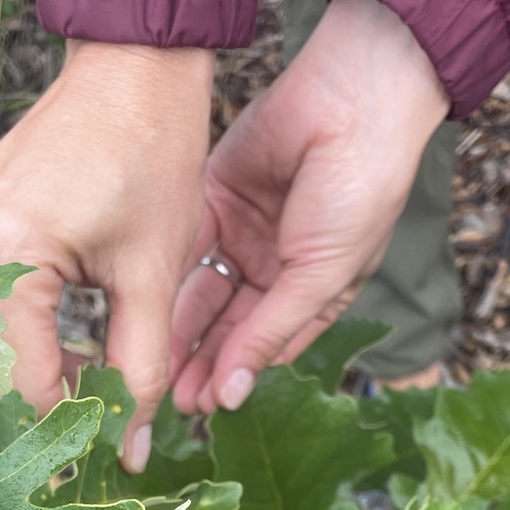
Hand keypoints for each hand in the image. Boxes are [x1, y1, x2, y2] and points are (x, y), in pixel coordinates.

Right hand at [0, 41, 213, 470]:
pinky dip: (13, 335)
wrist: (128, 71)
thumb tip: (132, 453)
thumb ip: (141, 372)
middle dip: (42, 405)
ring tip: (94, 366)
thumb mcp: (154, 277)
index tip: (110, 449)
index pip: (21, 387)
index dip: (66, 429)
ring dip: (28, 372)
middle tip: (105, 412)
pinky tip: (67, 331)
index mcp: (6, 257)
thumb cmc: (151, 157)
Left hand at [170, 0, 450, 414]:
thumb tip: (234, 395)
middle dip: (201, 362)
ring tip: (153, 368)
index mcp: (315, 291)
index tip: (204, 409)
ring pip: (203, 295)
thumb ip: (271, 331)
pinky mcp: (216, 200)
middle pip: (229, 327)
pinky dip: (170, 280)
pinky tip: (149, 314)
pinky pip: (189, 249)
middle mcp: (277, 268)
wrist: (351, 100)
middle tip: (168, 400)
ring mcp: (245, 234)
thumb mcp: (320, 274)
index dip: (237, 377)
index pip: (267, 346)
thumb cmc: (360, 190)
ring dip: (180, 332)